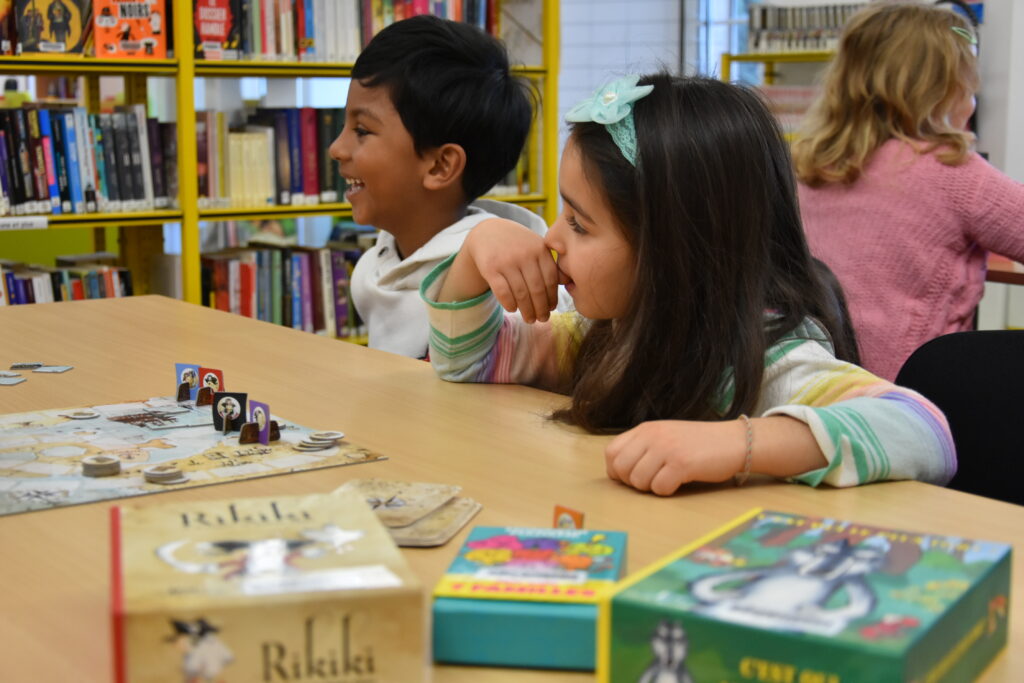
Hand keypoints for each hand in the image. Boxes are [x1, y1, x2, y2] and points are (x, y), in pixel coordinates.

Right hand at [464, 218, 559, 322]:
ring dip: (527, 310)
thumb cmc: (517, 244)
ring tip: (530, 319)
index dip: (552, 297)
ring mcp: (506, 261)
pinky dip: (509, 304)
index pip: (550, 279)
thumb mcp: (535, 246)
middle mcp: (524, 254)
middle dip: (541, 308)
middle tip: (542, 319)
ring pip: (521, 293)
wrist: (488, 232)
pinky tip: (512, 309)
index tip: (551, 309)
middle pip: (537, 289)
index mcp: (540, 249)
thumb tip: (567, 283)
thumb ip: (549, 263)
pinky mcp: (490, 268)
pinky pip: (503, 292)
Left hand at [605, 420, 747, 495]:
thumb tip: (618, 470)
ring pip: (638, 481)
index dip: (617, 471)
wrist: (733, 441)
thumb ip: (642, 447)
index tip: (632, 476)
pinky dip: (667, 491)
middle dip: (632, 483)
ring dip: (650, 488)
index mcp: (645, 429)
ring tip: (667, 480)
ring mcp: (666, 448)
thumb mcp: (665, 436)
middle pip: (621, 469)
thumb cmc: (699, 443)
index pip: (611, 452)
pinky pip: (659, 488)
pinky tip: (679, 482)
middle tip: (651, 481)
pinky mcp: (681, 463)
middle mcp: (653, 436)